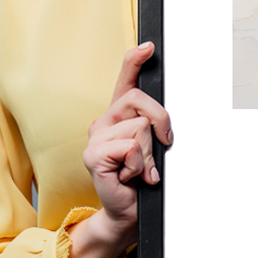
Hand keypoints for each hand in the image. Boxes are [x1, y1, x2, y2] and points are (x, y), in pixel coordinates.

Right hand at [68, 42, 172, 257]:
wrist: (128, 211)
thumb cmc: (142, 179)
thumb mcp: (152, 147)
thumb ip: (154, 127)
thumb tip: (164, 119)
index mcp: (119, 115)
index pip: (125, 80)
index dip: (135, 61)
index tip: (149, 46)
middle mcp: (104, 121)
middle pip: (140, 100)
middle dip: (161, 122)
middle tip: (161, 146)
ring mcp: (95, 138)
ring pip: (140, 127)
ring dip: (149, 153)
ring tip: (140, 169)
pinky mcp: (93, 155)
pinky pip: (130, 147)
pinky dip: (139, 165)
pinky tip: (130, 176)